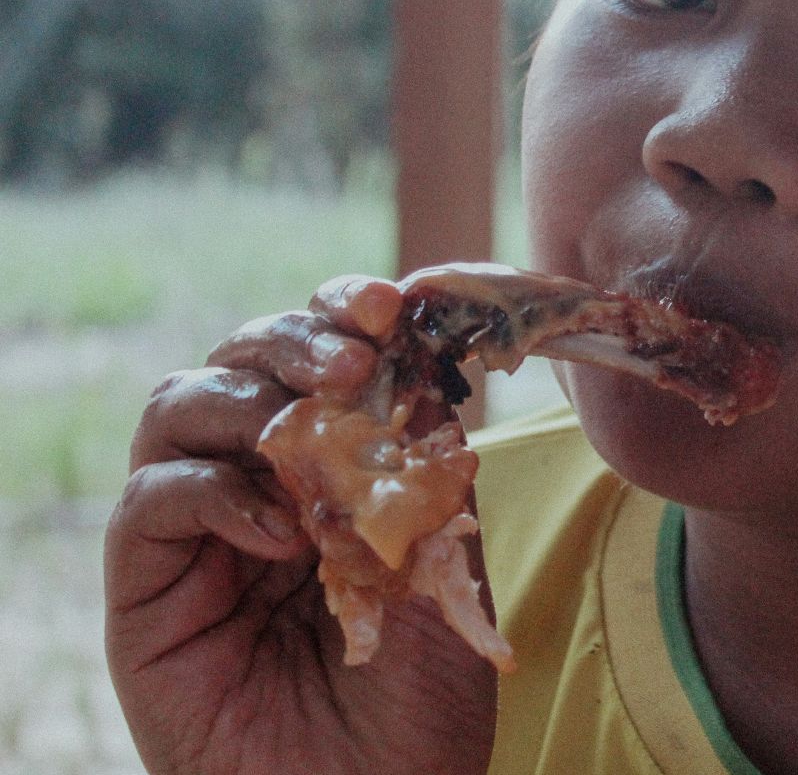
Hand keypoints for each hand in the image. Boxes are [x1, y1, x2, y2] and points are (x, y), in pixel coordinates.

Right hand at [105, 277, 495, 774]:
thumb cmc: (418, 699)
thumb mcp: (444, 563)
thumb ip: (424, 470)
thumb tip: (425, 362)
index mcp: (326, 467)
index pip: (314, 358)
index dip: (339, 315)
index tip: (387, 305)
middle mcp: (253, 487)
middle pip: (240, 364)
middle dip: (294, 340)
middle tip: (350, 357)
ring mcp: (195, 537)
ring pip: (180, 411)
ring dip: (250, 402)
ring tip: (312, 436)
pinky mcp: (147, 596)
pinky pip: (151, 504)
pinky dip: (210, 492)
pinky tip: (277, 527)